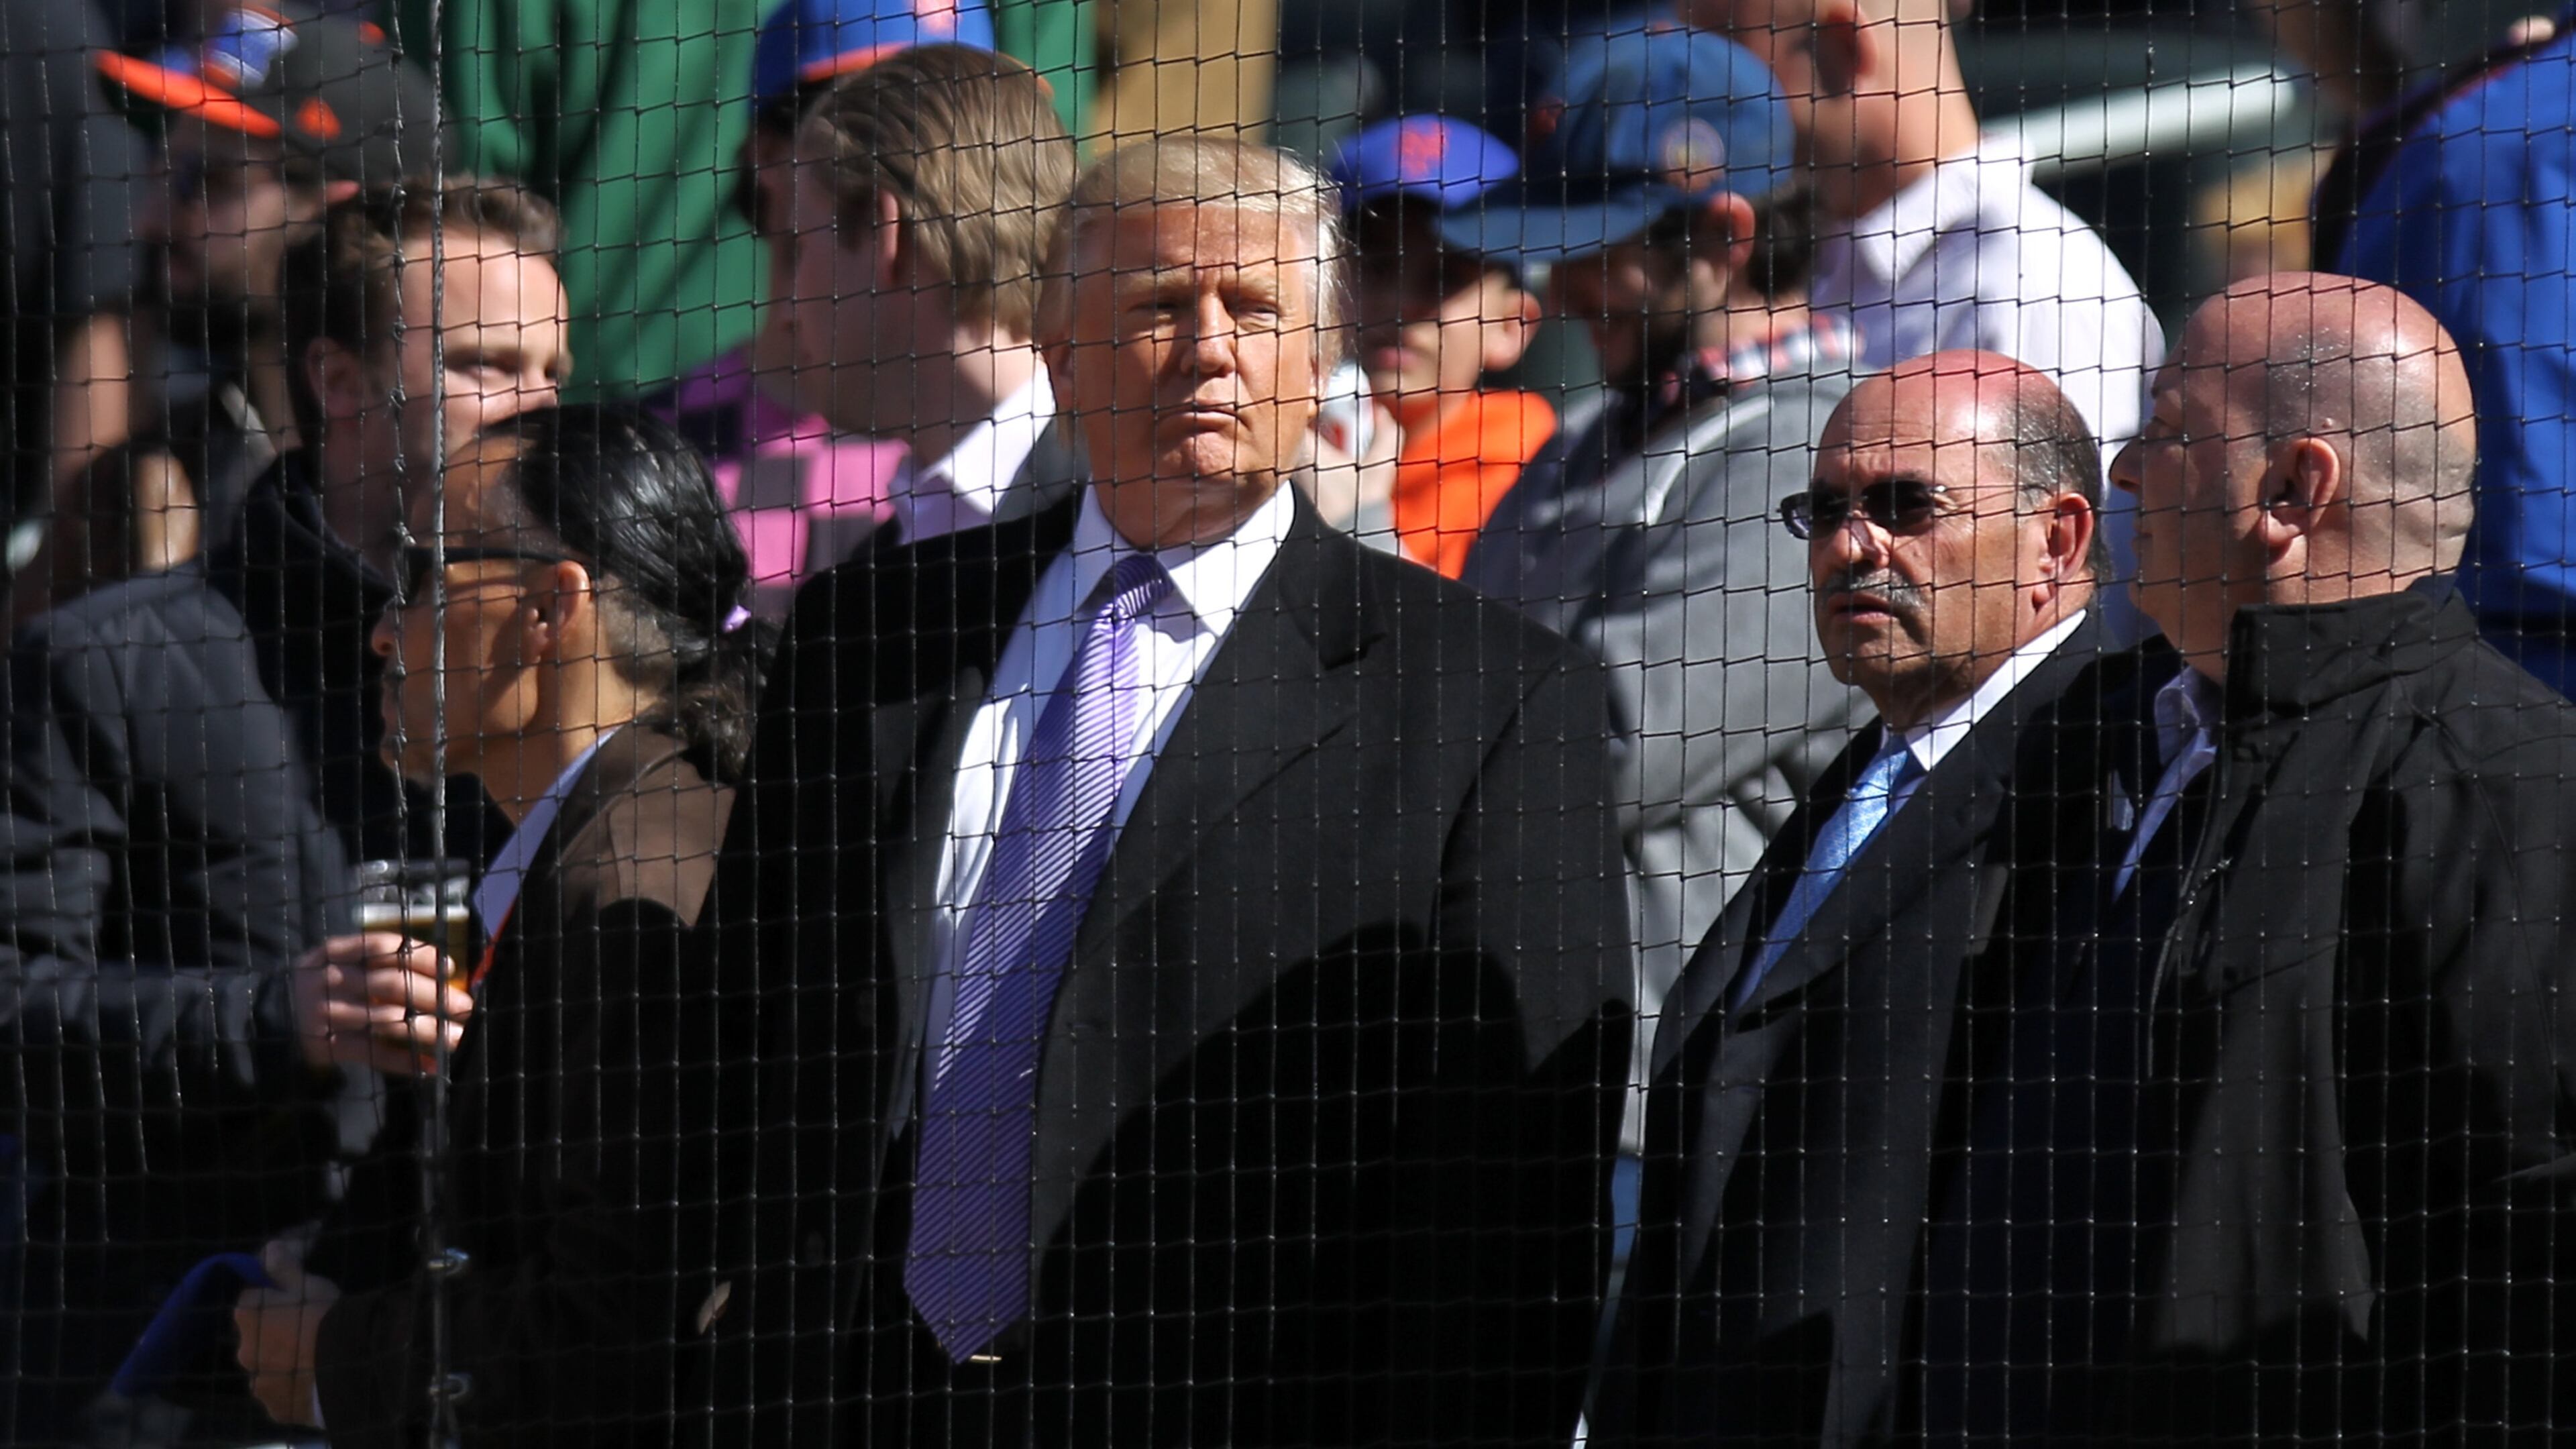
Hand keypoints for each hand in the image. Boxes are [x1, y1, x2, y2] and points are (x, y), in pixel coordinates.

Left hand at [233, 1236, 339, 1426]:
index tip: (295, 1296)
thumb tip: (271, 1247)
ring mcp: (258, 1383)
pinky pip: (280, 1393)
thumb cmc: (322, 1314)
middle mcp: (244, 1350)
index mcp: (246, 1314)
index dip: (273, 1295)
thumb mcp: (307, 1282)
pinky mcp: (275, 1406)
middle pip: (257, 1336)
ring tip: (311, 1357)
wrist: (343, 1364)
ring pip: (267, 1367)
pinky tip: (312, 1380)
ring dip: (281, 1361)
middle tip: (306, 1327)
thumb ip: (285, 1265)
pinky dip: (292, 1387)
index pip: (252, 1298)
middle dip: (274, 1331)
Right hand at [290, 931, 474, 1075]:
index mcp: (336, 952)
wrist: (266, 1015)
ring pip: (387, 1020)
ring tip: (457, 1038)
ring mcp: (329, 1014)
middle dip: (434, 995)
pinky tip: (431, 1065)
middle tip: (465, 1007)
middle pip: (391, 984)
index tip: (449, 968)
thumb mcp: (337, 961)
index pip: (384, 947)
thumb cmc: (319, 984)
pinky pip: (373, 1053)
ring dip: (428, 1030)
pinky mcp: (328, 1045)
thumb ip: (377, 961)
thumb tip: (442, 969)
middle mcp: (332, 980)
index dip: (421, 956)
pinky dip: (404, 1061)